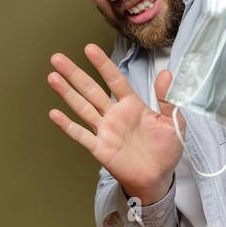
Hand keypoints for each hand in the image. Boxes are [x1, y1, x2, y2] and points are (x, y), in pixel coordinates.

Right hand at [47, 44, 183, 203]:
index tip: (89, 48)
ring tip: (52, 77)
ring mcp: (105, 131)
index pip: (115, 80)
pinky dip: (67, 125)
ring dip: (67, 93)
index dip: (103, 64)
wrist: (159, 178)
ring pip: (83, 108)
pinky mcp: (100, 148)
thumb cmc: (166, 150)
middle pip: (91, 90)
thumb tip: (167, 73)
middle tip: (58, 58)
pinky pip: (81, 135)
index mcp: (132, 105)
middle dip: (75, 74)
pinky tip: (54, 114)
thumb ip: (167, 99)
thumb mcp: (173, 122)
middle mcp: (114, 115)